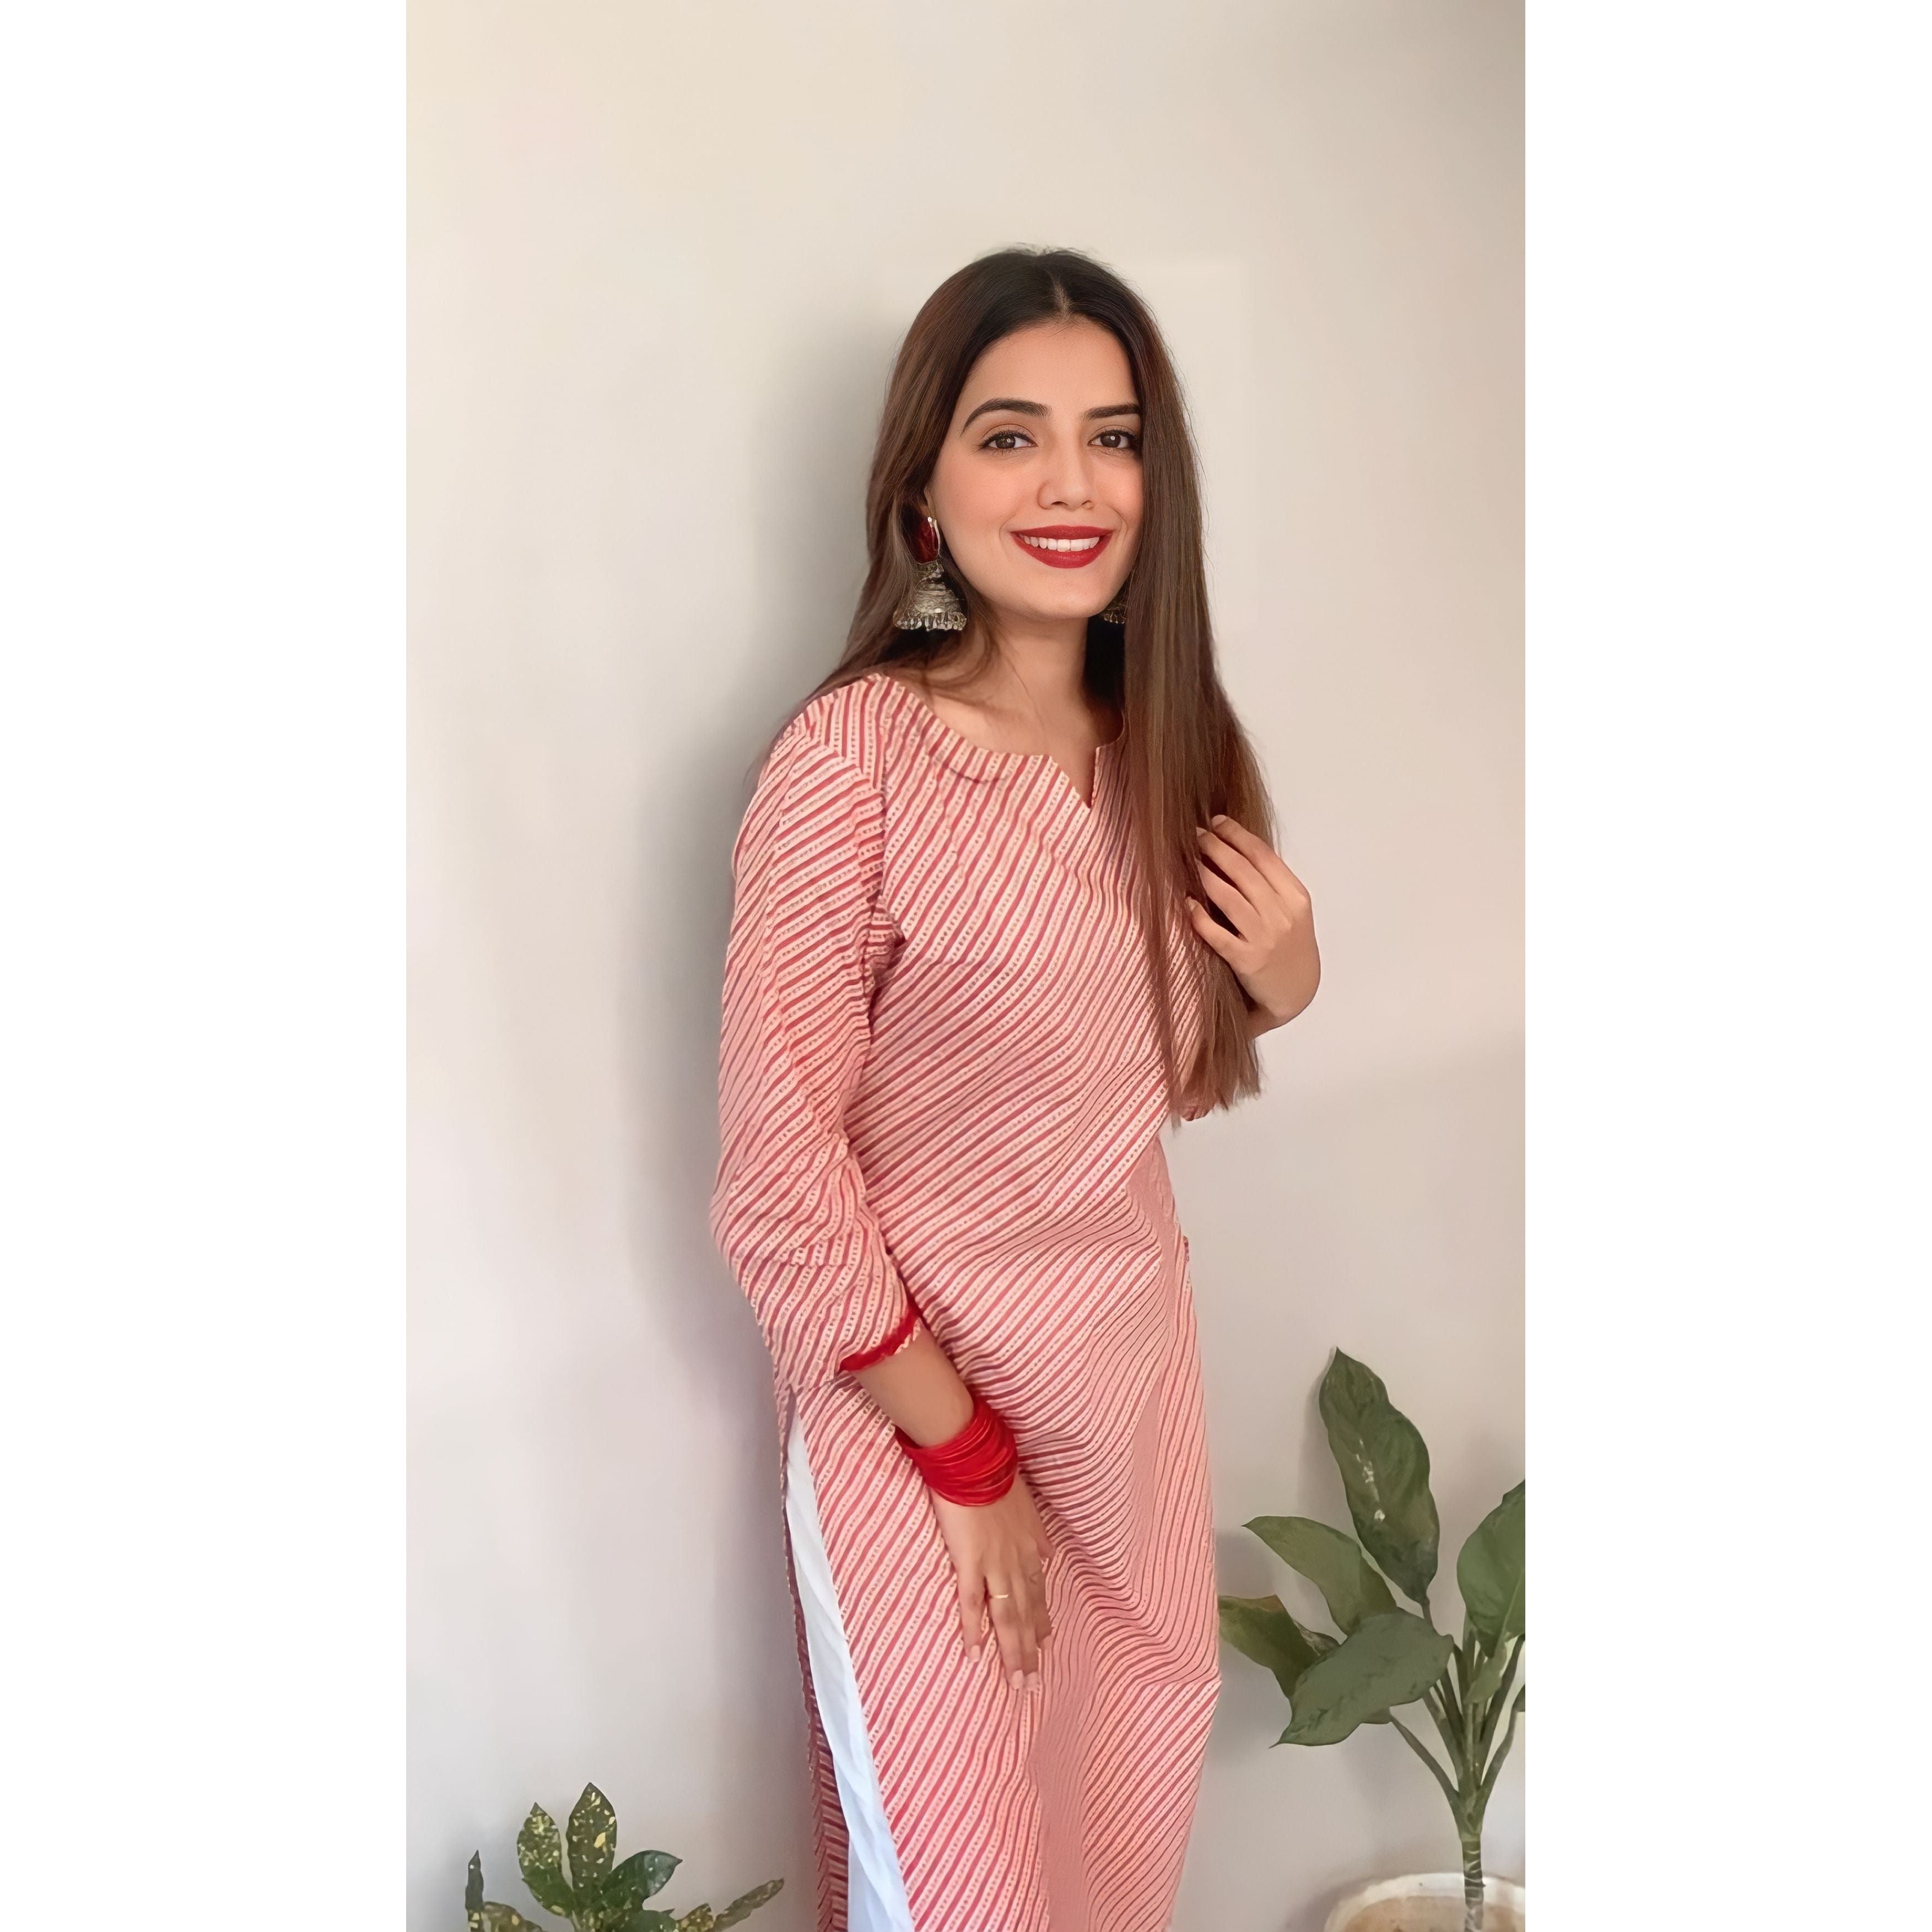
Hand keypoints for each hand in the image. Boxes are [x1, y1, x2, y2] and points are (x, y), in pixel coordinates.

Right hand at [929, 1477, 1053, 1689]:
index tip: (1045, 1646)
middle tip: (1033, 1684)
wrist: (974, 1458)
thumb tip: (1045, 1553)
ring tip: (1016, 1683)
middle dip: (1030, 1650)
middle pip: (1026, 1614)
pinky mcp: (969, 1561)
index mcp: (1030, 1547)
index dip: (1040, 1621)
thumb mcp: (1027, 1504)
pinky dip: (974, 1631)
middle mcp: (1017, 1561)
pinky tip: (975, 1656)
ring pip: (1007, 1617)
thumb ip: (1035, 1532)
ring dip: (1012, 1652)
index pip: (1038, 1593)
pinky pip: (971, 1603)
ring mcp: (994, 1564)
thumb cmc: (997, 1473)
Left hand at [1188, 815, 1319, 1031]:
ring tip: (1189, 860)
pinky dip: (1200, 917)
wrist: (1296, 993)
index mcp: (1295, 897)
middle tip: (1196, 835)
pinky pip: (1218, 934)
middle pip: (1244, 871)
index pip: (1264, 856)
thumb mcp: (1292, 910)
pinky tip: (1187, 903)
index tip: (1217, 821)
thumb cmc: (1289, 946)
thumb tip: (1234, 848)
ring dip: (1206, 875)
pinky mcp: (1247, 961)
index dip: (1237, 835)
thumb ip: (1270, 883)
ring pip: (1230, 898)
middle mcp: (1282, 915)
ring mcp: (1265, 938)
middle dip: (1217, 848)